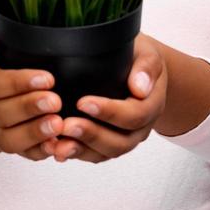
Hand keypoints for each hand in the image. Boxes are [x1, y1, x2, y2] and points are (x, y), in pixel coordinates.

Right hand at [0, 22, 64, 160]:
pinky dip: (40, 152)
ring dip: (34, 134)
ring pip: (9, 140)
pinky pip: (24, 155)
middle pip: (1, 114)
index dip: (18, 83)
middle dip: (29, 109)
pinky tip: (57, 145)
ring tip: (58, 125)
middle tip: (55, 101)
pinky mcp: (16, 146)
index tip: (47, 78)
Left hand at [44, 32, 167, 162]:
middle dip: (91, 135)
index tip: (83, 102)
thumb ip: (146, 67)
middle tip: (66, 125)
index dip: (109, 112)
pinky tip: (57, 148)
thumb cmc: (139, 59)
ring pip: (106, 153)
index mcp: (152, 105)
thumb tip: (140, 87)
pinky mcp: (110, 142)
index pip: (134, 116)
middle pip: (120, 142)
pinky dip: (76, 153)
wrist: (139, 69)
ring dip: (81, 148)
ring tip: (58, 142)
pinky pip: (95, 154)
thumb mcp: (148, 54)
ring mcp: (126, 138)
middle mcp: (141, 127)